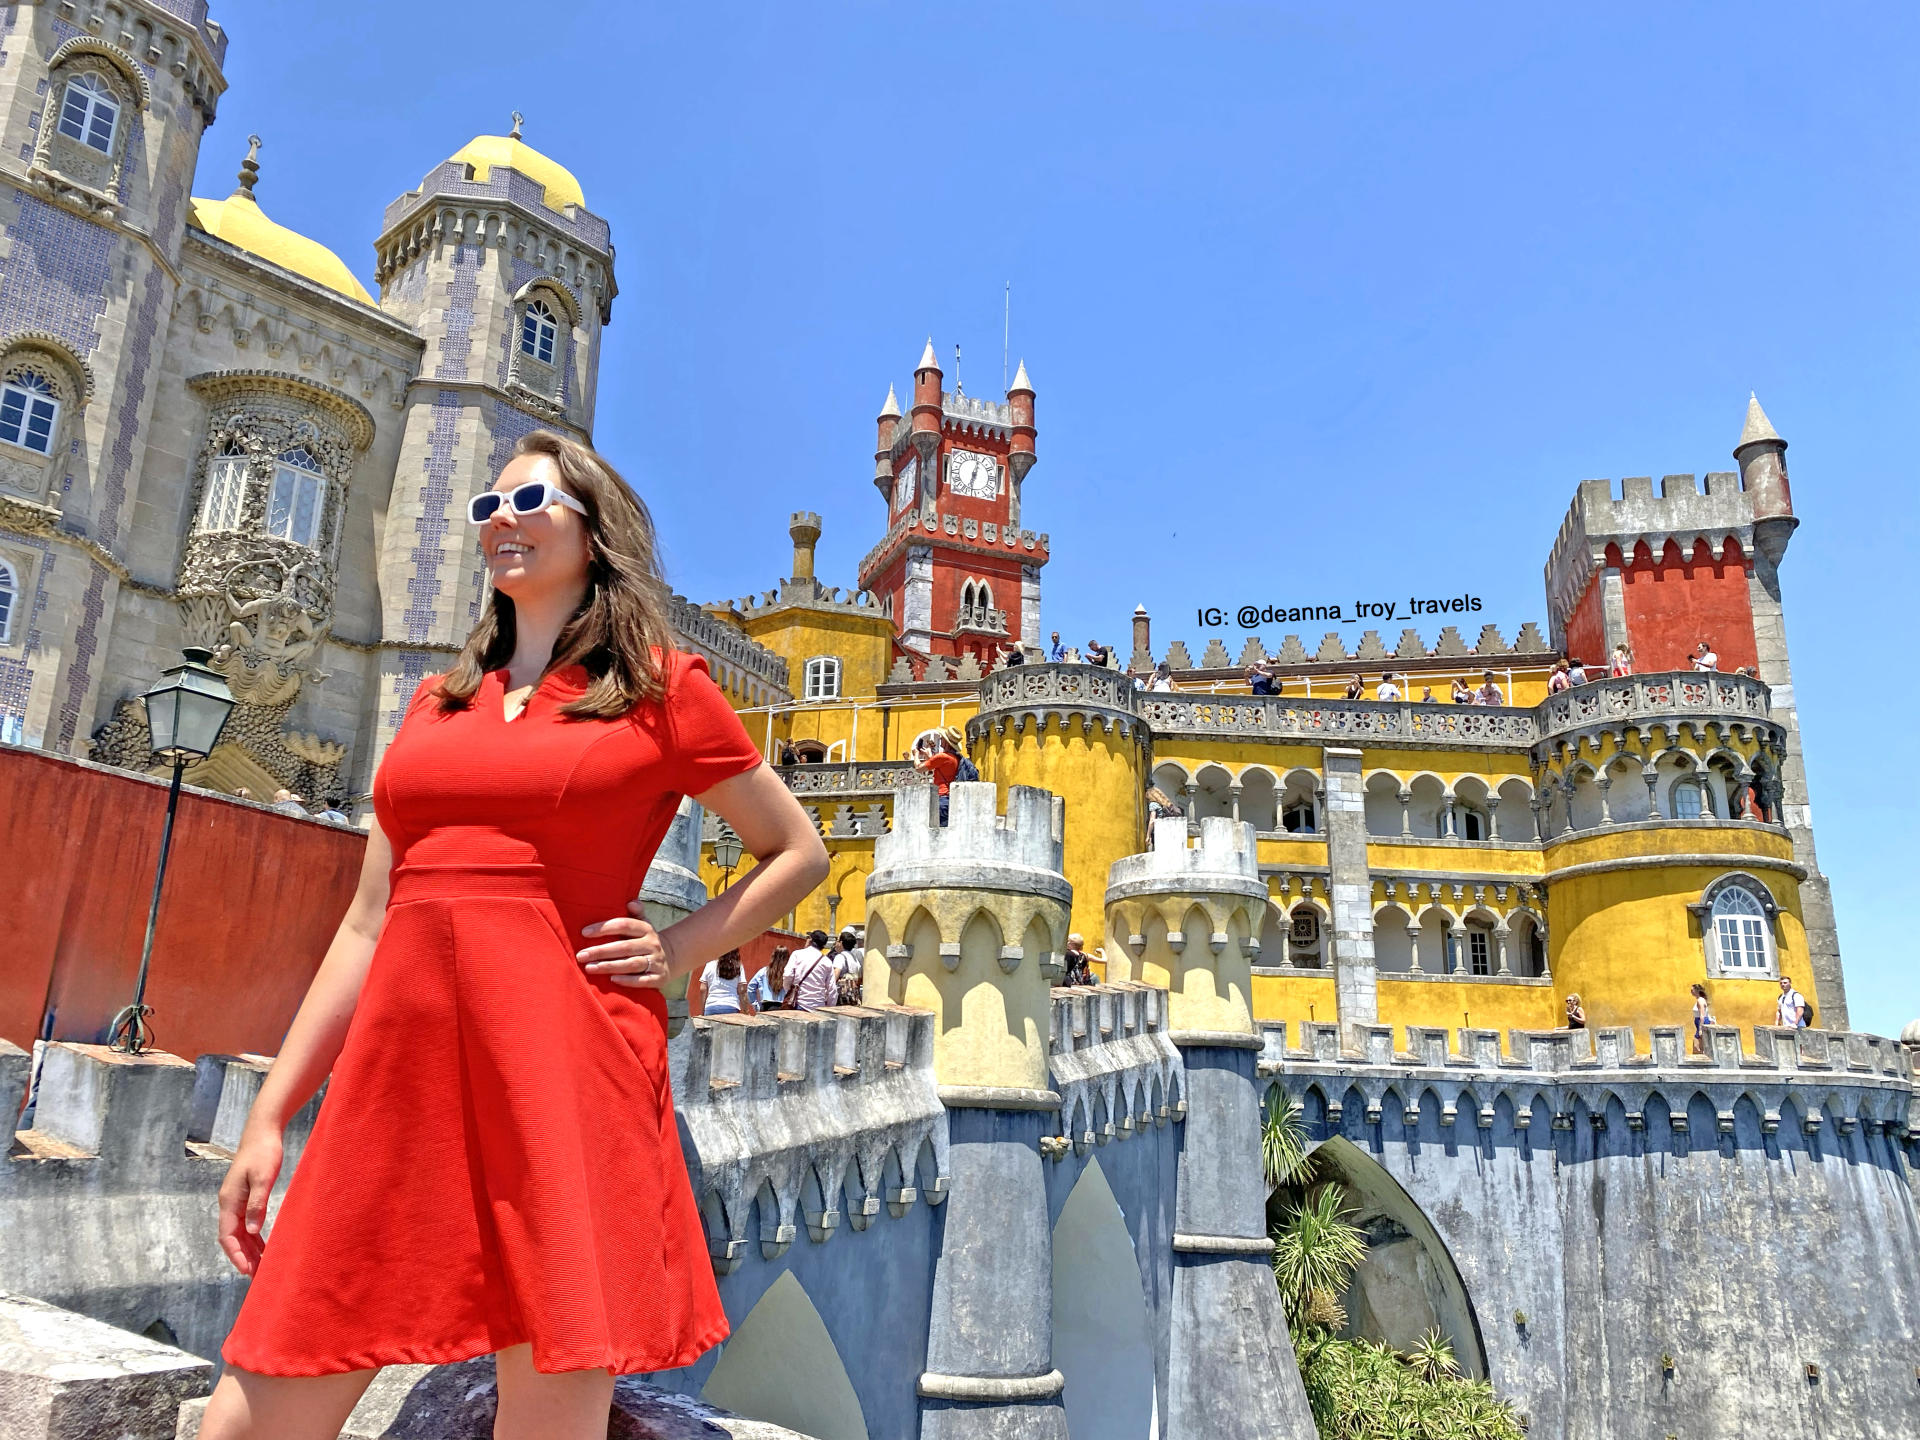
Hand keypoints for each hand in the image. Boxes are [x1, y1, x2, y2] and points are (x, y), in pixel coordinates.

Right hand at [218, 1124, 283, 1275]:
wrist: (262, 1132)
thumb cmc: (263, 1152)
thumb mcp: (263, 1178)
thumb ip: (257, 1204)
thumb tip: (253, 1231)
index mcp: (229, 1201)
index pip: (227, 1236)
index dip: (235, 1255)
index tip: (246, 1271)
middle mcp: (229, 1204)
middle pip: (233, 1239)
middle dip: (243, 1258)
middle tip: (256, 1278)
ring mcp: (236, 1202)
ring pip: (241, 1234)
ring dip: (250, 1251)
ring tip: (261, 1269)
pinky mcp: (246, 1199)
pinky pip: (248, 1225)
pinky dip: (255, 1239)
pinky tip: (264, 1249)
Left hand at [578, 902, 680, 988]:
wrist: (671, 959)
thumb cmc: (645, 941)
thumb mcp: (644, 924)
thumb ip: (636, 913)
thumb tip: (631, 902)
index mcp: (646, 929)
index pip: (624, 925)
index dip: (604, 928)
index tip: (584, 933)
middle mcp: (652, 944)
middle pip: (624, 947)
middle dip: (601, 951)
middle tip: (581, 956)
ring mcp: (656, 961)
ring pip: (632, 964)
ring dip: (610, 966)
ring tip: (590, 968)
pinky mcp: (659, 978)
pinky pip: (643, 980)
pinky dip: (628, 980)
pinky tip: (612, 980)